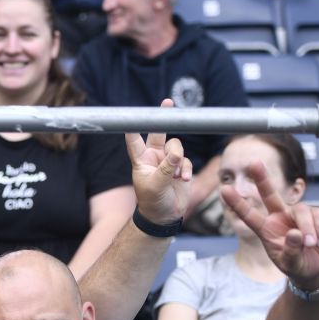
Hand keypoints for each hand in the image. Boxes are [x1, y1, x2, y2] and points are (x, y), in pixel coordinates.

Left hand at [124, 99, 193, 227]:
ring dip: (179, 161)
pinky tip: (183, 180)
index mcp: (141, 161)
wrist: (164, 216)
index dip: (133, 127)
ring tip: (176, 177)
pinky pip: (186, 160)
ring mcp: (167, 161)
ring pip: (177, 147)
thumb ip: (166, 168)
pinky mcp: (180, 167)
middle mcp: (154, 157)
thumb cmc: (153, 202)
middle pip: (158, 133)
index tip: (132, 114)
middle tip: (167, 103)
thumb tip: (176, 152)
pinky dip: (186, 169)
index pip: (134, 141)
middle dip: (163, 119)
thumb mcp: (156, 185)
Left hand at [220, 160, 318, 288]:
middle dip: (262, 179)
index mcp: (267, 229)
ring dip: (307, 229)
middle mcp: (281, 218)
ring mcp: (300, 215)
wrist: (318, 269)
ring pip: (302, 211)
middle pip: (270, 195)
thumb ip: (290, 251)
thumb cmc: (298, 265)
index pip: (249, 215)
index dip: (238, 203)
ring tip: (310, 245)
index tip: (224, 190)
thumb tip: (295, 234)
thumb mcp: (291, 263)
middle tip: (253, 163)